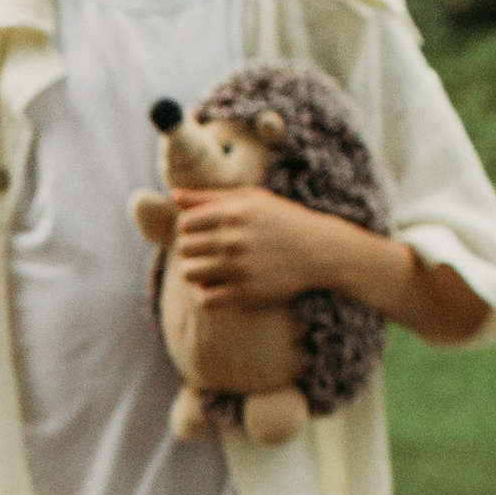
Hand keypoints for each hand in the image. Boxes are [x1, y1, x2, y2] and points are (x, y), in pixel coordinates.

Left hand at [170, 186, 380, 311]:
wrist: (321, 251)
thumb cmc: (282, 220)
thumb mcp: (252, 199)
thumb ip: (211, 197)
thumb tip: (174, 195)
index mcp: (234, 213)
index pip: (185, 224)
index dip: (189, 229)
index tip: (203, 233)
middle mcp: (235, 239)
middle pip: (184, 248)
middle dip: (193, 250)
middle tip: (209, 252)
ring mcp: (240, 267)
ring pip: (189, 274)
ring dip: (195, 273)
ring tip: (210, 269)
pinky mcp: (247, 292)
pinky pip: (205, 299)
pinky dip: (207, 295)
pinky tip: (219, 287)